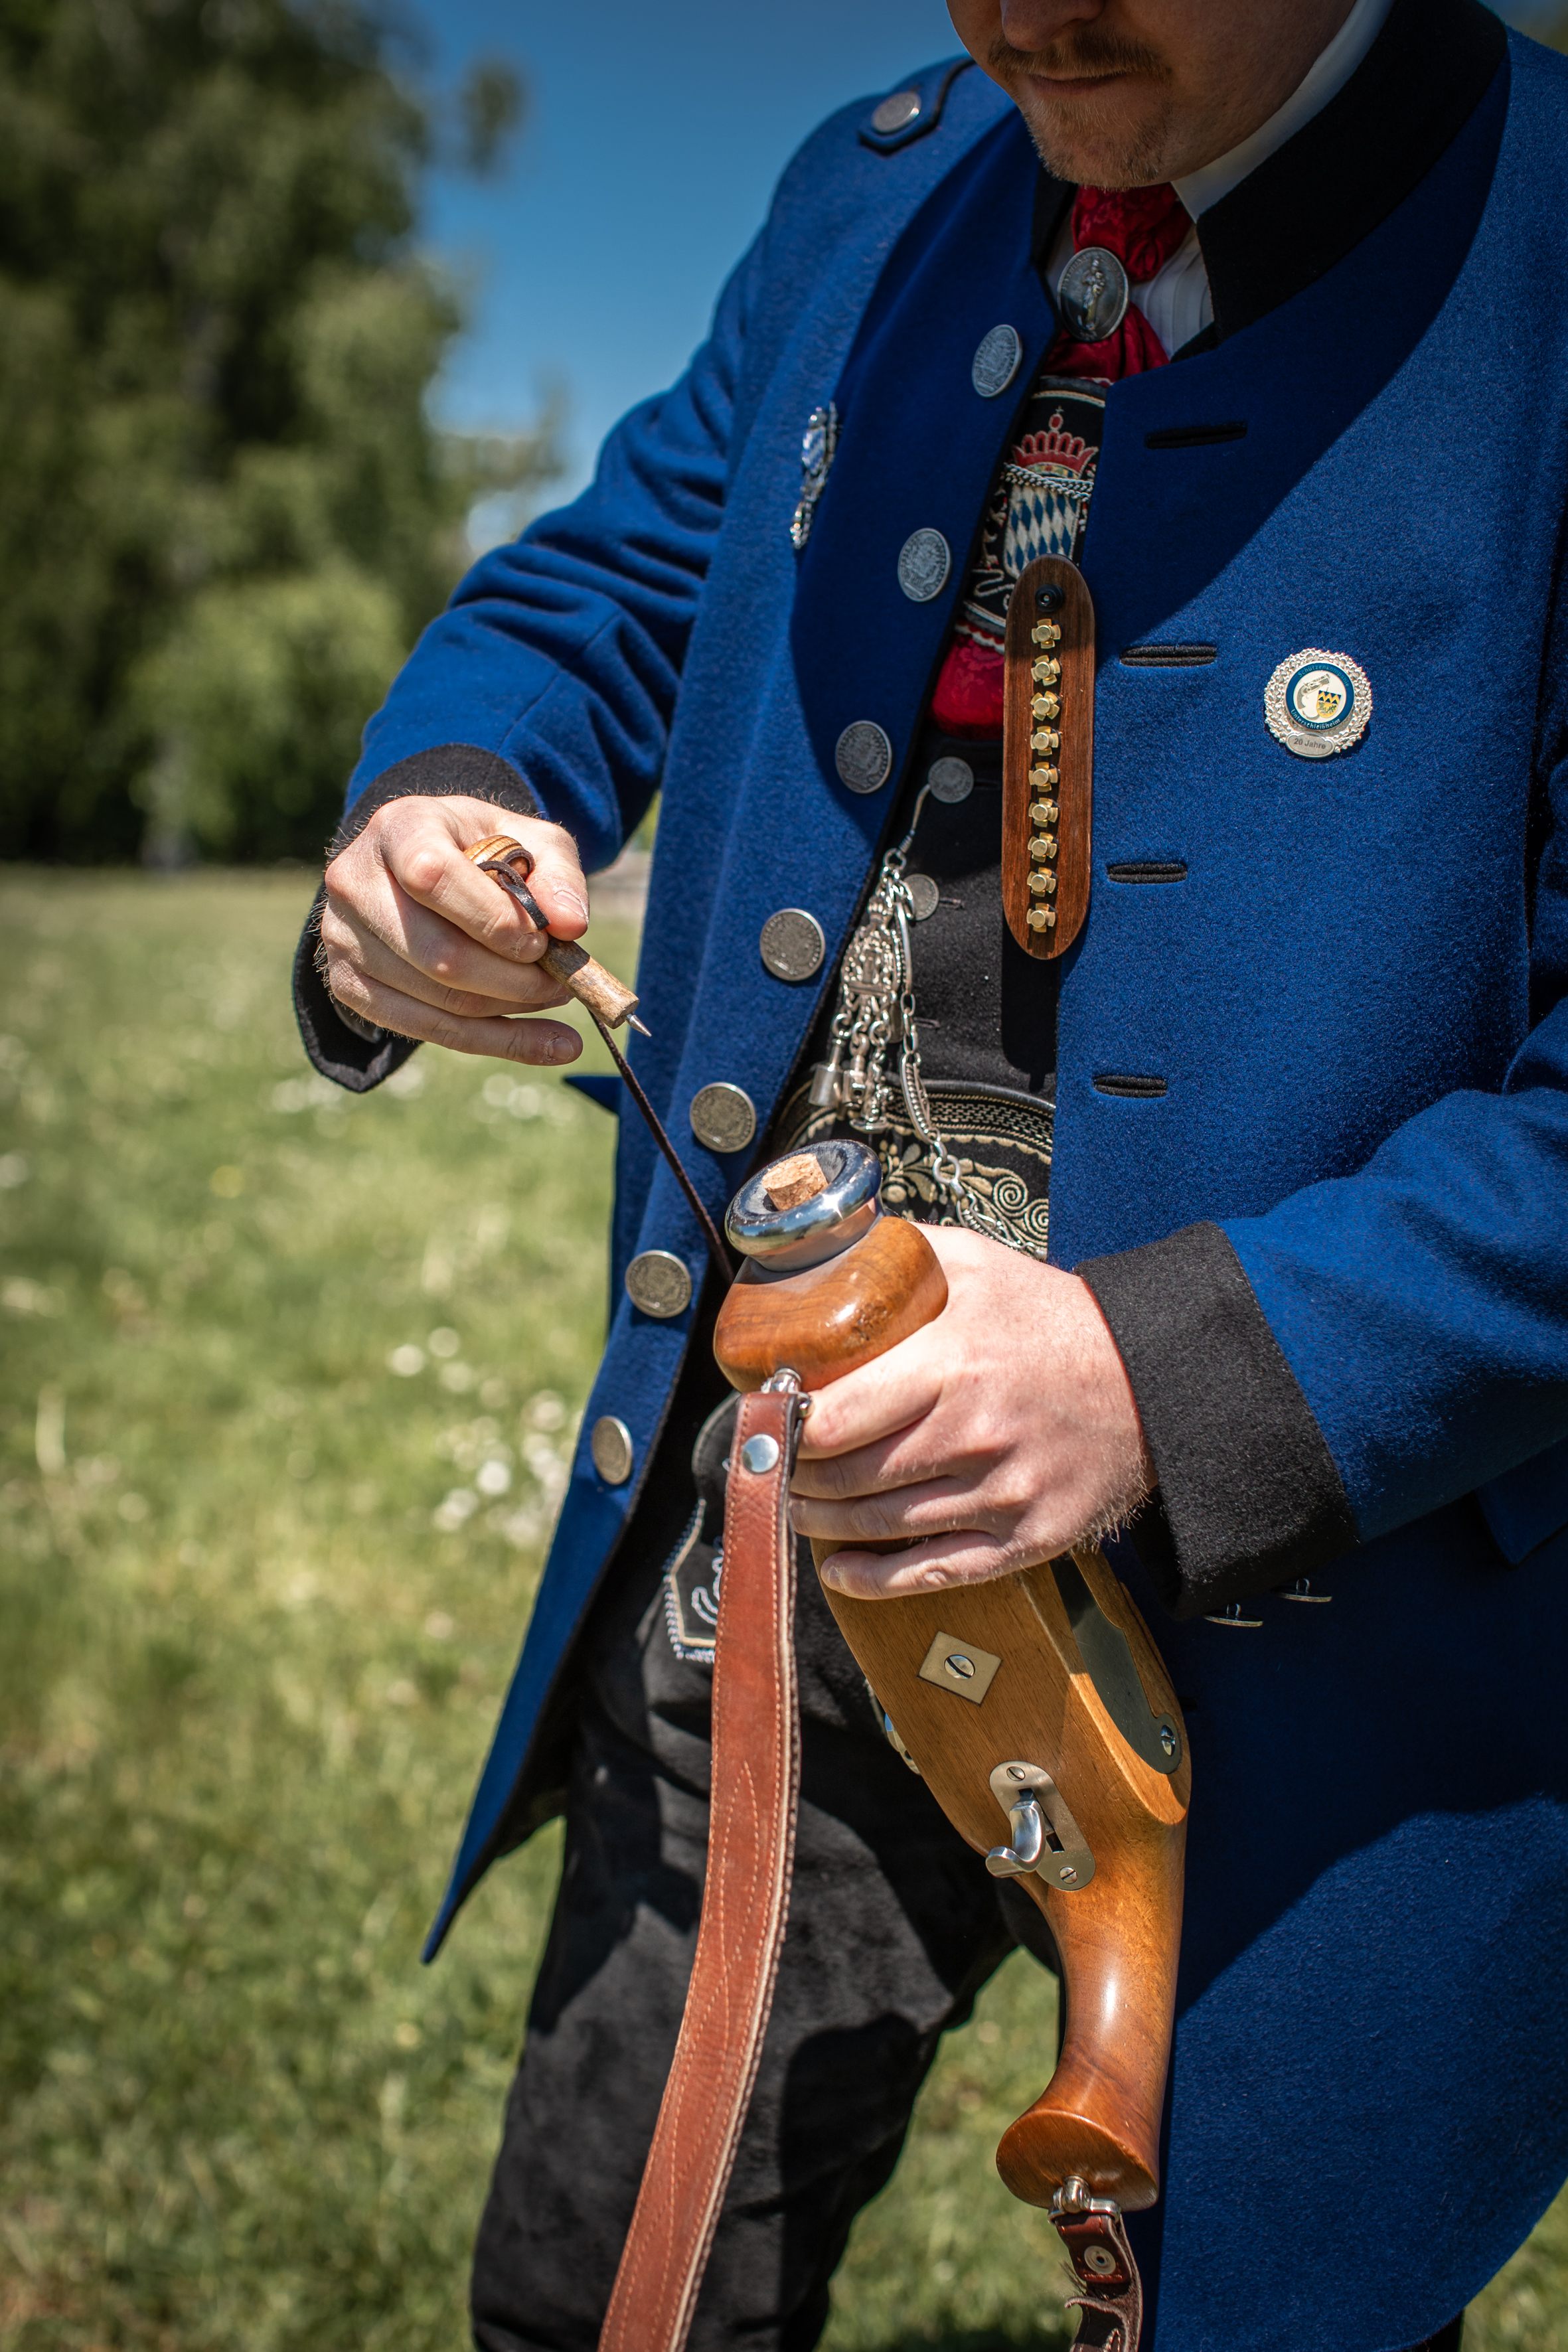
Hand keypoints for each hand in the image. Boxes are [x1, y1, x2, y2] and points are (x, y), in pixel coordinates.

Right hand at [317, 795, 589, 1062]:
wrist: (423, 866)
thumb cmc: (485, 852)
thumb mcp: (531, 842)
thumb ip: (558, 876)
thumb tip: (571, 926)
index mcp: (399, 827)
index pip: (432, 876)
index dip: (493, 920)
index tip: (542, 942)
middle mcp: (355, 881)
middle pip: (438, 953)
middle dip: (514, 980)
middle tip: (562, 983)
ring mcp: (343, 937)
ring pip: (437, 999)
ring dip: (509, 1010)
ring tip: (554, 999)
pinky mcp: (346, 983)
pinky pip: (426, 1029)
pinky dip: (495, 1042)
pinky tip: (548, 1045)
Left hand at [789, 1225, 1152, 1599]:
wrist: (1153, 1380)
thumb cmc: (1051, 1318)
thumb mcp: (979, 1263)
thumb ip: (901, 1251)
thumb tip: (824, 1244)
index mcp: (953, 1365)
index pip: (837, 1419)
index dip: (786, 1427)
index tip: (768, 1417)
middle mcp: (974, 1436)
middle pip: (849, 1479)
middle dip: (796, 1477)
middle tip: (774, 1464)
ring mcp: (1002, 1495)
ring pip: (880, 1527)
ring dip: (822, 1523)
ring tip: (798, 1504)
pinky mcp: (1028, 1539)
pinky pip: (933, 1572)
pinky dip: (873, 1580)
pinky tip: (839, 1569)